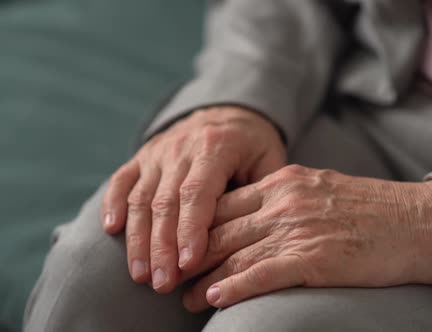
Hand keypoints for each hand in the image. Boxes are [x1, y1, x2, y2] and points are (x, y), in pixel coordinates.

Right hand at [101, 106, 286, 292]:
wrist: (228, 111)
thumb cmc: (253, 145)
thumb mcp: (270, 160)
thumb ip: (262, 192)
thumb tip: (253, 235)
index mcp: (215, 147)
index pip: (198, 193)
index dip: (191, 229)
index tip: (188, 264)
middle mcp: (181, 147)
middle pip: (165, 202)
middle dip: (162, 246)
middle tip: (163, 284)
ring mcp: (158, 152)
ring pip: (141, 197)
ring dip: (138, 238)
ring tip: (141, 275)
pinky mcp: (142, 156)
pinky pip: (122, 180)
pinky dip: (114, 204)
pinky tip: (112, 231)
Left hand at [182, 165, 431, 311]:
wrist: (421, 222)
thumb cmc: (377, 210)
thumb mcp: (323, 189)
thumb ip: (288, 198)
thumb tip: (258, 217)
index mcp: (285, 181)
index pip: (226, 204)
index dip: (198, 227)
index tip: (181, 246)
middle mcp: (285, 200)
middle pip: (221, 228)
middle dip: (191, 255)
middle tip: (170, 276)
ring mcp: (298, 228)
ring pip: (235, 253)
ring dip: (204, 279)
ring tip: (184, 298)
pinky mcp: (315, 257)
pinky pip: (262, 274)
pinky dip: (233, 288)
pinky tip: (214, 299)